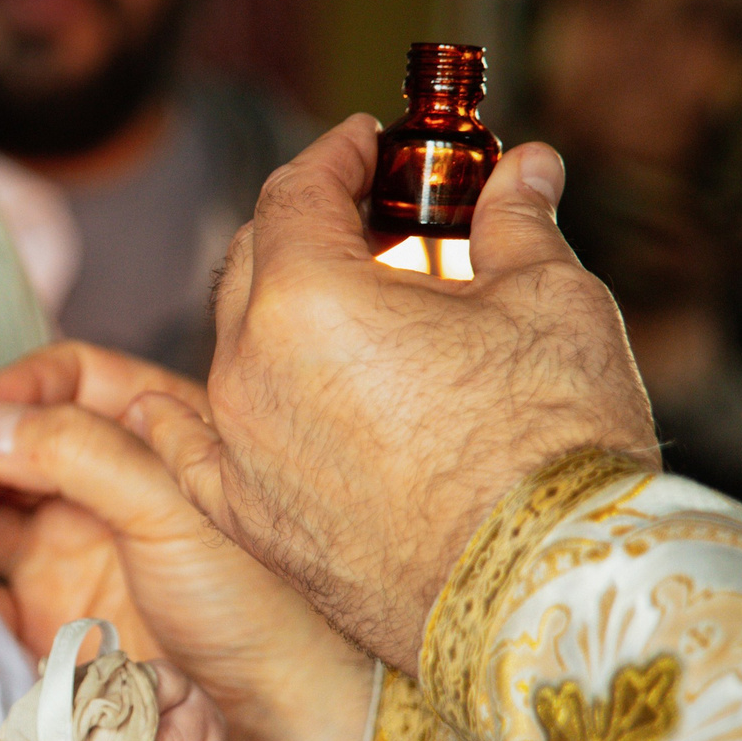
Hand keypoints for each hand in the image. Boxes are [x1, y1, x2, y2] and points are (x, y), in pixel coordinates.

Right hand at [0, 342, 379, 740]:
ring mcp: (77, 555)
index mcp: (155, 436)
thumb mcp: (172, 508)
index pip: (68, 380)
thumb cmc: (258, 604)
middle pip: (13, 447)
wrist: (282, 725)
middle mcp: (109, 488)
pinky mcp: (51, 622)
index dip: (12, 389)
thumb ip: (77, 453)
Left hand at [137, 117, 657, 674]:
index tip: (366, 145)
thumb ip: (517, 222)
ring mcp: (240, 453)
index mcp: (307, 298)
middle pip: (252, 268)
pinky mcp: (250, 524)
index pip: (295, 194)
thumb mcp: (552, 301)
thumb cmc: (554, 442)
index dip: (334, 157)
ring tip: (347, 315)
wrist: (543, 595)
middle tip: (368, 221)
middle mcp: (249, 371)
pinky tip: (187, 402)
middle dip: (304, 230)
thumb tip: (527, 170)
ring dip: (276, 321)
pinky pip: (202, 451)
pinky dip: (206, 417)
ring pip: (234, 356)